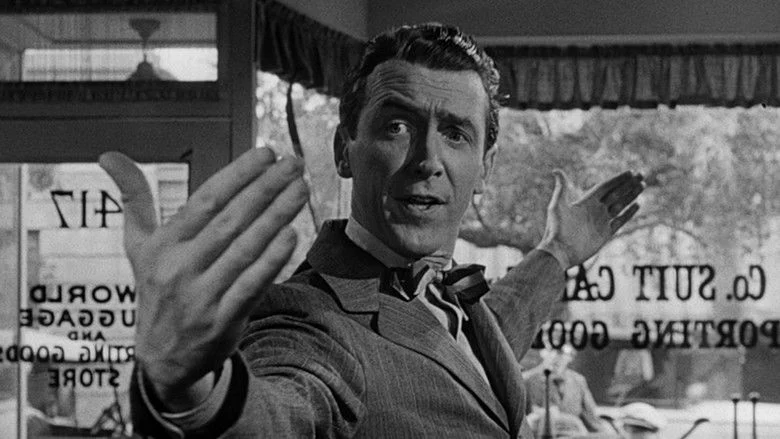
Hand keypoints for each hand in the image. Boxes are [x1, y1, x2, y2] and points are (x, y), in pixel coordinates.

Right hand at [99, 147, 308, 400]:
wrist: (160, 359)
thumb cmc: (157, 291)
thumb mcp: (139, 247)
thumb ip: (134, 199)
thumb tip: (108, 154)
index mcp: (164, 245)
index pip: (206, 201)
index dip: (238, 175)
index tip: (266, 153)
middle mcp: (180, 267)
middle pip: (230, 220)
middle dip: (266, 188)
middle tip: (295, 164)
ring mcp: (201, 296)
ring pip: (246, 248)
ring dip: (277, 216)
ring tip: (300, 190)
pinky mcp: (222, 321)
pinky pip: (252, 285)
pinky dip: (272, 260)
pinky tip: (292, 234)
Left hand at [538, 170, 643, 267]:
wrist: (560, 251)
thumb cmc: (556, 228)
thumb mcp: (558, 205)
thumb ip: (561, 188)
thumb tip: (556, 170)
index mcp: (585, 202)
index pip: (605, 187)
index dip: (618, 179)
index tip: (630, 171)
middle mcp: (595, 210)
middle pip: (615, 194)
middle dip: (628, 184)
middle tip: (641, 174)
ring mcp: (601, 222)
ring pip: (620, 205)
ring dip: (631, 195)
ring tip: (642, 184)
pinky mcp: (605, 234)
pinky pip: (620, 221)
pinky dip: (629, 213)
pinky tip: (637, 204)